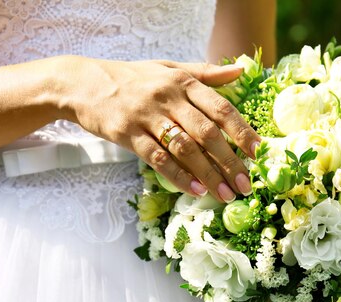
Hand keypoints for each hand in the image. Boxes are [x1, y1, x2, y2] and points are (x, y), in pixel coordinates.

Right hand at [60, 56, 258, 201]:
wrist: (83, 82)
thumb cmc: (131, 77)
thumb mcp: (168, 67)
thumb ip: (205, 73)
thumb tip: (241, 72)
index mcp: (182, 81)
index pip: (220, 107)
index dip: (241, 131)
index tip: (257, 152)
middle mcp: (168, 97)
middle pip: (207, 133)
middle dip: (230, 162)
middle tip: (245, 185)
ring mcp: (147, 116)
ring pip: (185, 149)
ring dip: (209, 175)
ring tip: (225, 194)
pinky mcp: (128, 134)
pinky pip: (158, 159)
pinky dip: (179, 177)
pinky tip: (196, 191)